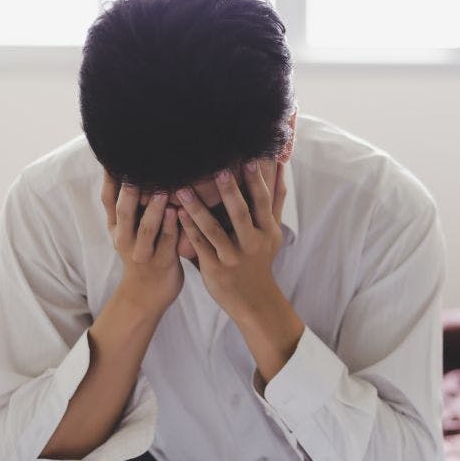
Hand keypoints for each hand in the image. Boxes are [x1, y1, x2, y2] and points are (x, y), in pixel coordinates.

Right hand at [101, 170, 183, 313]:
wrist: (146, 295)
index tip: (116, 158)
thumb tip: (133, 170)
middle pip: (124, 212)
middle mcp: (124, 239)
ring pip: (147, 228)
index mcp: (116, 227)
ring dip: (154, 208)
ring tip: (163, 191)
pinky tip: (178, 213)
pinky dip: (172, 227)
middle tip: (138, 170)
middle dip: (130, 191)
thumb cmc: (142, 253)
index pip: (108, 200)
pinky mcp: (162, 262)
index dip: (111, 179)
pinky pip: (168, 243)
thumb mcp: (128, 231)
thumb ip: (130, 206)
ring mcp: (142, 252)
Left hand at [174, 161, 286, 321]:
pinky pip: (200, 245)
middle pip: (241, 214)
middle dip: (230, 192)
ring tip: (183, 189)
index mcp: (267, 231)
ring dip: (198, 208)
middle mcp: (252, 243)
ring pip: (214, 230)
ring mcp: (232, 257)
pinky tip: (178, 213)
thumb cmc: (261, 259)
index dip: (257, 182)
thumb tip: (281, 167)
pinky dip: (190, 229)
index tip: (249, 160)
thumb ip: (275, 200)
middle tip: (219, 170)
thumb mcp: (273, 232)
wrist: (253, 299)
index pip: (263, 203)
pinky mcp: (215, 268)